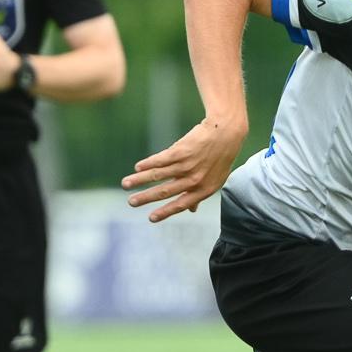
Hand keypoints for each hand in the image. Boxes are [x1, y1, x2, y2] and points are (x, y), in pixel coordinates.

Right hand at [123, 116, 247, 222]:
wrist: (226, 133)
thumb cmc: (220, 157)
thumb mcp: (215, 179)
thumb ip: (201, 194)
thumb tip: (192, 210)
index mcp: (204, 190)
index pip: (181, 204)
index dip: (165, 212)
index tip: (150, 218)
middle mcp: (195, 180)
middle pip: (165, 191)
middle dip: (146, 198)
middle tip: (131, 203)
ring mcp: (188, 165)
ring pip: (158, 175)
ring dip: (139, 180)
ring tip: (126, 184)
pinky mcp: (181, 151)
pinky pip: (160, 160)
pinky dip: (147, 164)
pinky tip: (137, 168)